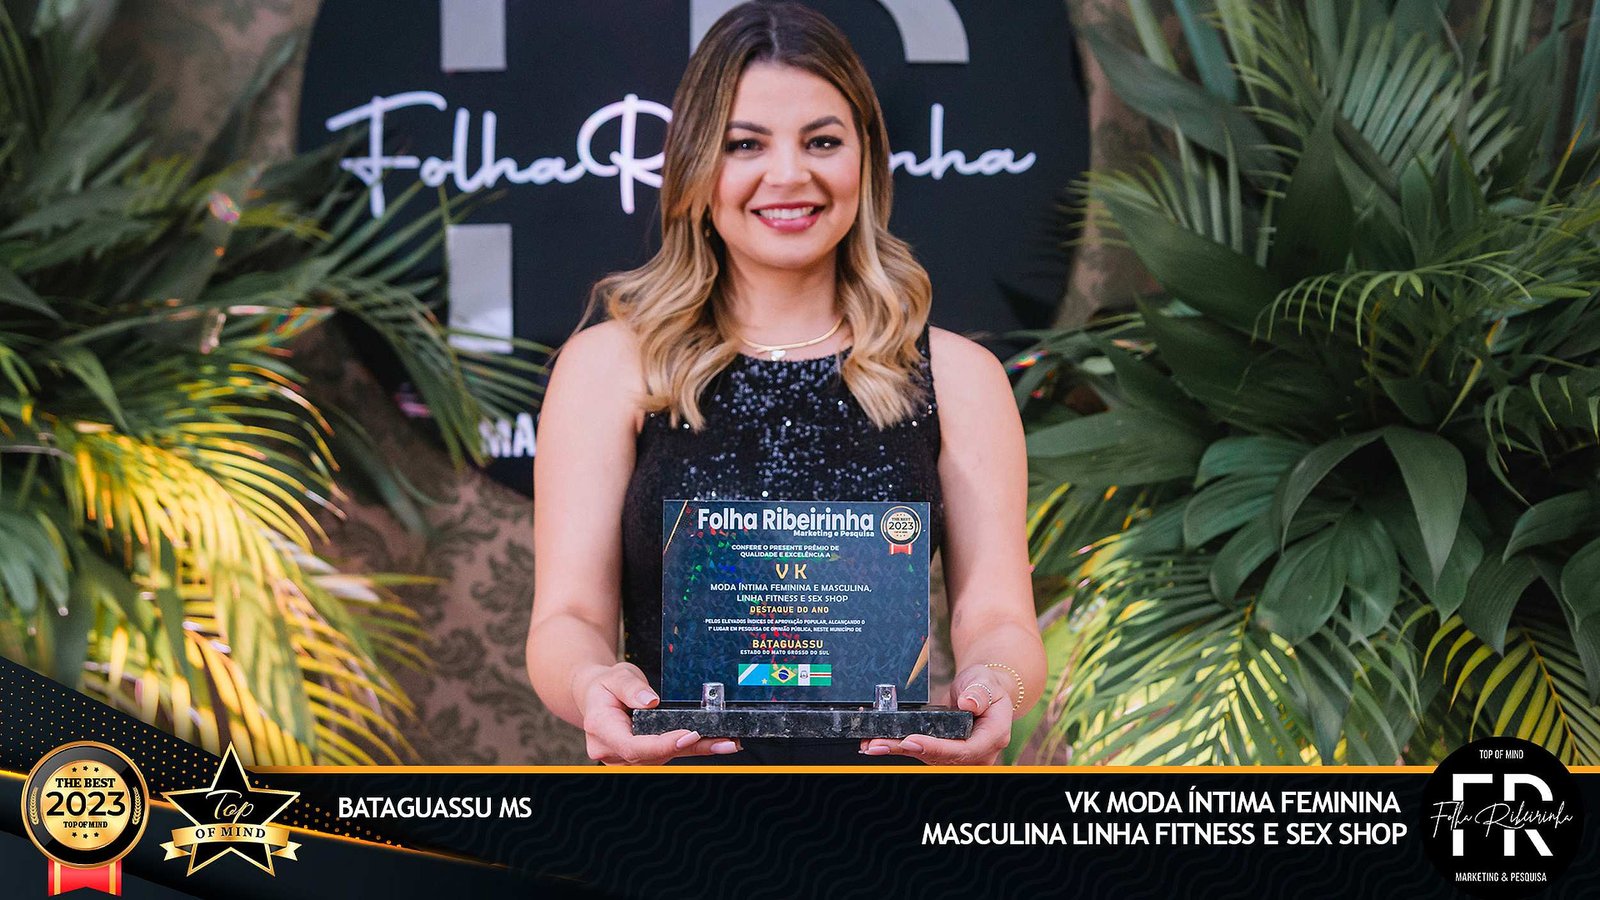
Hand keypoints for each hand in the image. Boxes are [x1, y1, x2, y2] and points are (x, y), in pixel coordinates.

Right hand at [575, 662, 741, 764]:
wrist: (595, 696)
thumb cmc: (605, 686)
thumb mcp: (616, 676)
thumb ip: (631, 687)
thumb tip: (650, 701)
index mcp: (601, 729)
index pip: (633, 746)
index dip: (662, 745)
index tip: (688, 735)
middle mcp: (610, 750)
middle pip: (653, 756)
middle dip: (689, 748)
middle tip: (723, 742)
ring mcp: (623, 759)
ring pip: (662, 759)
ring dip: (695, 751)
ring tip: (726, 743)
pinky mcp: (638, 758)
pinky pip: (665, 756)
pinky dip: (689, 749)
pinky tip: (714, 745)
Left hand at [859, 665, 1013, 764]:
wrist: (983, 689)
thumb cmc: (987, 684)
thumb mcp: (986, 681)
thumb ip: (979, 693)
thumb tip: (969, 704)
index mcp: (994, 736)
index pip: (964, 749)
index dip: (936, 747)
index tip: (911, 740)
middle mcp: (978, 752)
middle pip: (940, 757)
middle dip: (907, 750)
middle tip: (879, 744)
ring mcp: (961, 755)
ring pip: (927, 756)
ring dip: (898, 750)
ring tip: (872, 744)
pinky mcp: (945, 752)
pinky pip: (922, 751)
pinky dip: (900, 747)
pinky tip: (879, 744)